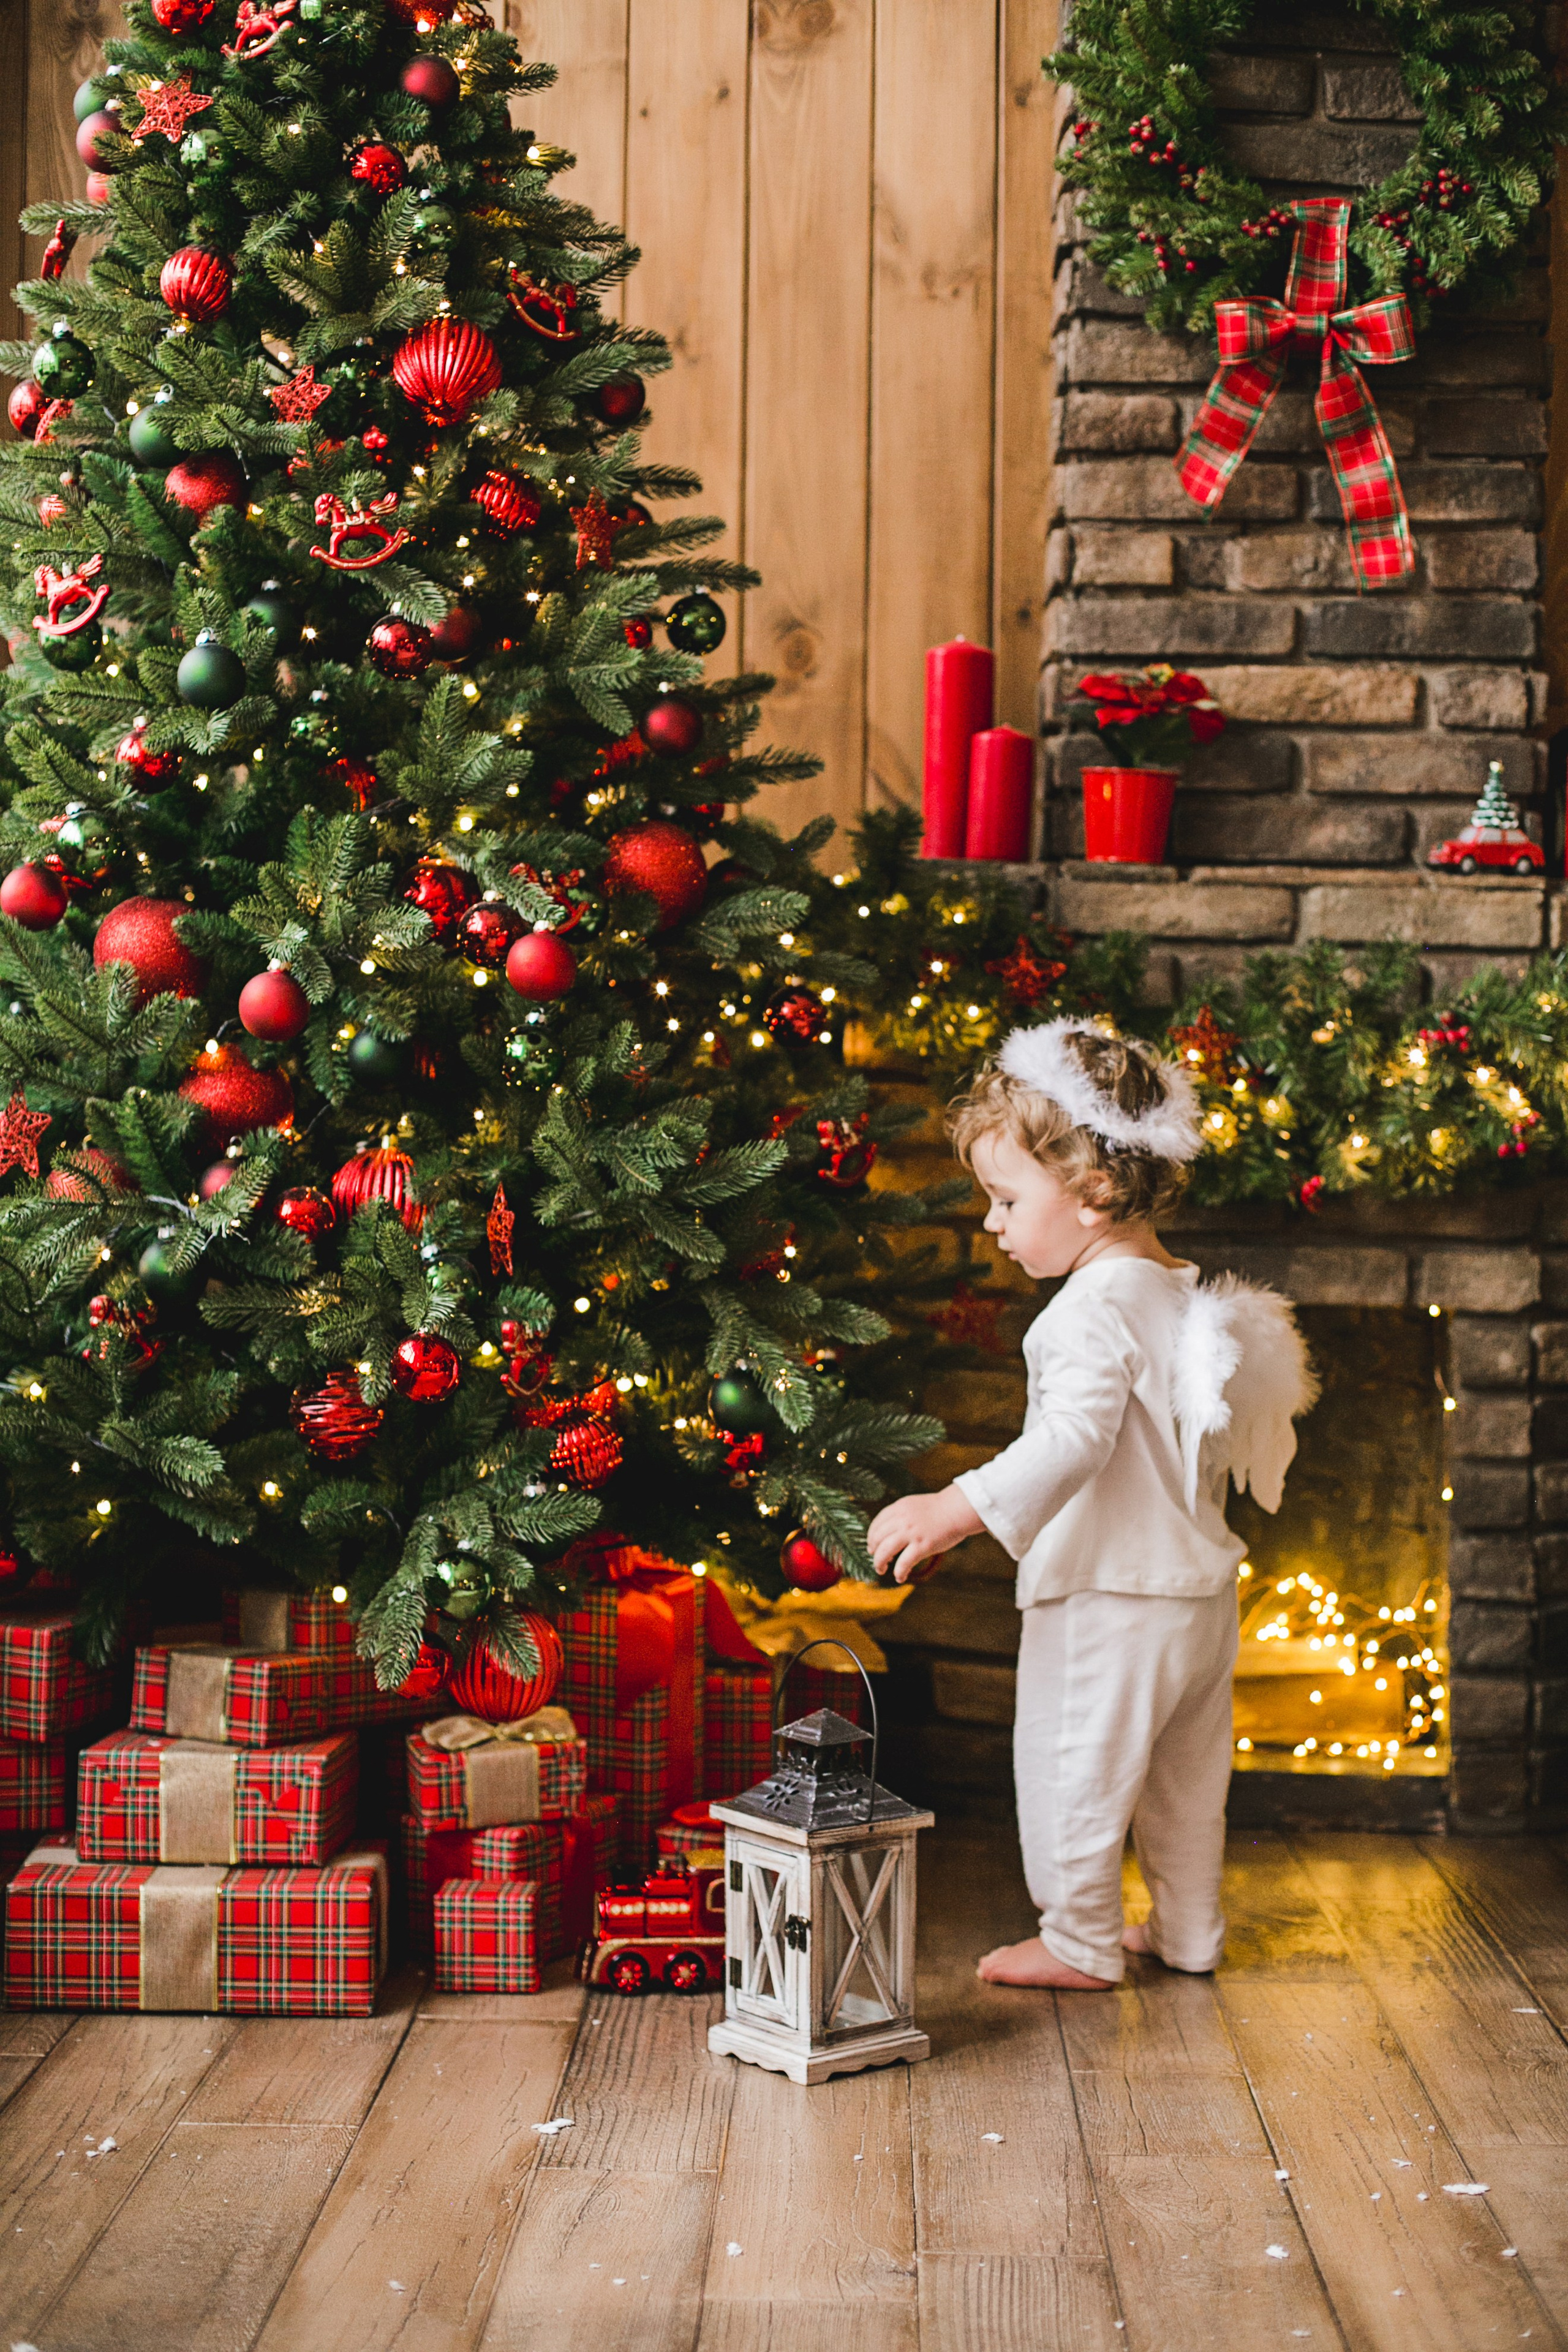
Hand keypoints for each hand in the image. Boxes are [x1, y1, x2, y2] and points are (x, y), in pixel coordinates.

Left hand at [868, 1485, 983, 1582]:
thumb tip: (889, 1531)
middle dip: (873, 1552)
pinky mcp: (923, 1545)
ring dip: (879, 1563)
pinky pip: (903, 1563)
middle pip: (877, 1538)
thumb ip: (901, 1515)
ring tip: (881, 1570)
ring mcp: (912, 1532)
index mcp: (899, 1508)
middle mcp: (902, 1519)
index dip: (871, 1537)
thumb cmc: (940, 1509)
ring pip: (885, 1551)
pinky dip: (899, 1573)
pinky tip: (900, 1577)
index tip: (872, 1547)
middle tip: (877, 1561)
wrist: (958, 1509)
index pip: (877, 1524)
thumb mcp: (914, 1505)